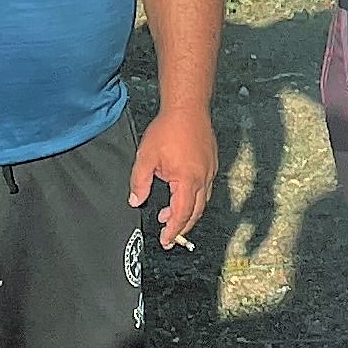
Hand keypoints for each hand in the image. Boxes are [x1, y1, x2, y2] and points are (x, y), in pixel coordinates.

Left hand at [129, 107, 218, 249]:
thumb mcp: (146, 157)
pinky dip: (194, 197)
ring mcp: (210, 170)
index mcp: (187, 180)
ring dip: (187, 212)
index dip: (173, 231)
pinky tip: (181, 193)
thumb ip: (139, 182)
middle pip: (196, 212)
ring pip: (203, 201)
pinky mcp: (212, 163)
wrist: (187, 107)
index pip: (181, 215)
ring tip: (169, 214)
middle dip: (182, 226)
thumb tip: (135, 200)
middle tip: (169, 235)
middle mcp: (203, 178)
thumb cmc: (169, 128)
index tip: (166, 240)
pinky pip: (206, 188)